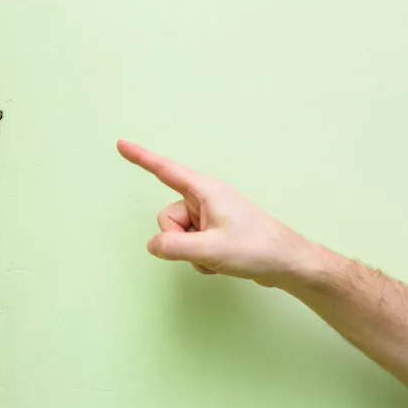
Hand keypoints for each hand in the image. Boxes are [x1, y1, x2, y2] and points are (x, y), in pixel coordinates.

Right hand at [117, 139, 315, 287]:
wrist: (287, 263)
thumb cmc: (256, 249)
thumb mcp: (210, 250)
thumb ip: (175, 247)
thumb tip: (152, 245)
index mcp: (205, 191)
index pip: (165, 170)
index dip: (140, 157)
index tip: (121, 144)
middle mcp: (204, 199)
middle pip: (167, 217)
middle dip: (178, 239)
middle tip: (204, 249)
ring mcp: (209, 216)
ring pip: (178, 234)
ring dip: (191, 252)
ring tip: (217, 257)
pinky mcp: (213, 232)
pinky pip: (190, 245)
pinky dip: (200, 258)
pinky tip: (220, 263)